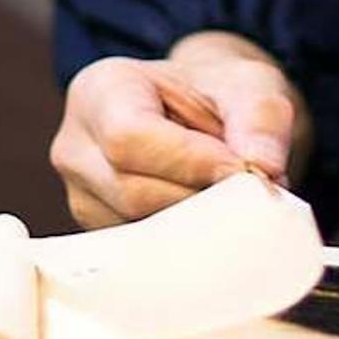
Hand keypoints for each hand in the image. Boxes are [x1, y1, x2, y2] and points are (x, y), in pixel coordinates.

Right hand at [51, 32, 307, 228]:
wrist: (198, 117)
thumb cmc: (217, 96)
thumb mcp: (248, 86)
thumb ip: (259, 119)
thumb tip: (262, 170)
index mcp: (101, 89)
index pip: (129, 136)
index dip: (189, 161)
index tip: (242, 170)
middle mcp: (76, 146)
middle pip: (132, 192)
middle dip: (200, 199)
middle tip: (253, 195)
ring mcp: (81, 195)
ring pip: (138, 230)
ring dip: (197, 225)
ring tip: (233, 201)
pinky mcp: (99, 233)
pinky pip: (141, 252)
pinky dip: (186, 242)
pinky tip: (213, 221)